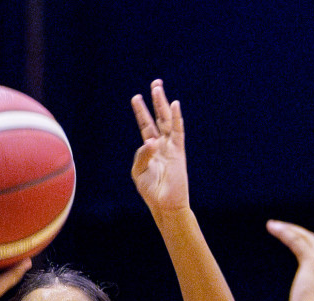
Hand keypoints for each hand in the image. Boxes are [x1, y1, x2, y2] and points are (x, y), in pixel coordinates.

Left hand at [130, 79, 188, 215]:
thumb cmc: (151, 191)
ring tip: (157, 88)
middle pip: (159, 118)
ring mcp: (171, 147)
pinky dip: (176, 118)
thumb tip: (150, 141)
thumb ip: (141, 155)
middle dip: (156, 101)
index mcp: (150, 149)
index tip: (136, 98)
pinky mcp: (178, 152)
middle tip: (155, 84)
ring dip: (163, 104)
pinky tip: (175, 105)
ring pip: (167, 120)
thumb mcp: (139, 172)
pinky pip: (177, 132)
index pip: (146, 126)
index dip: (141, 112)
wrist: (165, 204)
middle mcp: (162, 144)